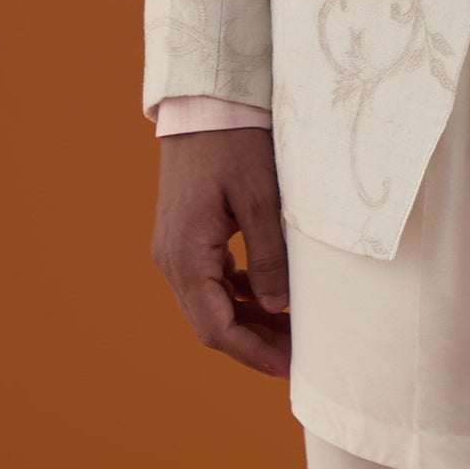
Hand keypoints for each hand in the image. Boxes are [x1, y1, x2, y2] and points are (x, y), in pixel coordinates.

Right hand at [151, 128, 291, 378]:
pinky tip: (269, 294)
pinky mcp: (185, 234)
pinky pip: (209, 279)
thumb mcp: (260, 198)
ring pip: (211, 303)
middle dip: (254, 342)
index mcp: (185, 255)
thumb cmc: (233, 142)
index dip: (254, 353)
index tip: (289, 368)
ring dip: (248, 320)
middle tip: (298, 355)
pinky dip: (239, 293)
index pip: (217, 328)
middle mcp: (171, 258)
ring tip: (291, 329)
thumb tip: (280, 309)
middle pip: (211, 322)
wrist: (203, 100)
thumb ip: (269, 256)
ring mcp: (175, 246)